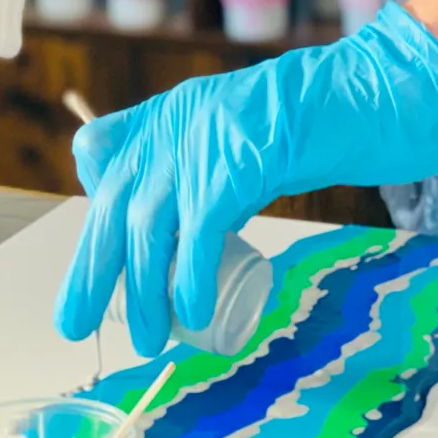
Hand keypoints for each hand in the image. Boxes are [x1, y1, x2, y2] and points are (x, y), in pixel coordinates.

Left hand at [55, 2, 437, 356]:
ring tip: (147, 341)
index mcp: (167, 117)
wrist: (363, 96)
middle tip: (74, 324)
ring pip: (148, 229)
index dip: (92, 205)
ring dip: (142, 292)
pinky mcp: (236, 165)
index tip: (96, 252)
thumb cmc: (305, 126)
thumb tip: (185, 229)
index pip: (100, 154)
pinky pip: (200, 232)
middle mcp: (172, 128)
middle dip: (91, 271)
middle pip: (112, 206)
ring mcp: (201, 145)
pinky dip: (190, 279)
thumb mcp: (232, 133)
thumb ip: (202, 168)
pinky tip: (193, 315)